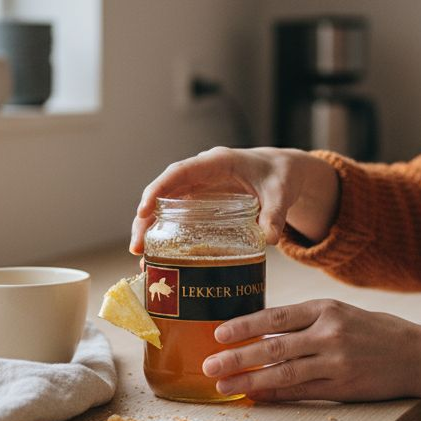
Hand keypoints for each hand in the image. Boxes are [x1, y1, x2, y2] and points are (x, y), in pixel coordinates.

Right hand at [129, 147, 338, 253]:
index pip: (179, 172)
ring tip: (142, 258)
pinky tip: (160, 258)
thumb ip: (275, 214)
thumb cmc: (279, 176)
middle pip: (164, 192)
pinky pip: (176, 217)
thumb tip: (268, 239)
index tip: (143, 209)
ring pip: (164, 206)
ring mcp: (198, 189)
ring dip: (150, 230)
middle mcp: (201, 174)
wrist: (283, 173)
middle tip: (137, 247)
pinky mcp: (200, 204)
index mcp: (216, 162)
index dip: (159, 189)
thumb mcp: (281, 193)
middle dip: (146, 218)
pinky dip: (165, 235)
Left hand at [200, 299, 420, 402]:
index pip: (276, 316)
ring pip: (283, 373)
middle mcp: (329, 333)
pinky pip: (301, 392)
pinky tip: (256, 398)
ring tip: (225, 385)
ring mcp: (336, 362)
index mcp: (325, 308)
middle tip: (210, 363)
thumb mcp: (340, 313)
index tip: (219, 333)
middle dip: (237, 356)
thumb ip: (305, 320)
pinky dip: (275, 396)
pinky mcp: (343, 387)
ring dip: (250, 381)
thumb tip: (260, 332)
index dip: (245, 326)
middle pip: (274, 346)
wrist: (417, 355)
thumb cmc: (374, 331)